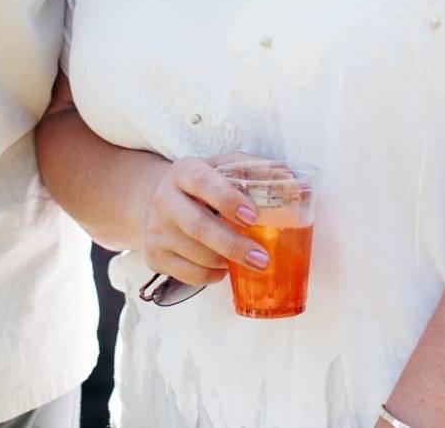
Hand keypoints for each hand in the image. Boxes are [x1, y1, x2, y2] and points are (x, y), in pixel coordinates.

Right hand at [138, 153, 268, 287]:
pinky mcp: (154, 256)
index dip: (228, 199)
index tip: (253, 216)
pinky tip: (222, 266)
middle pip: (199, 226)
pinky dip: (213, 276)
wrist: (159, 201)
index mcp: (184, 171)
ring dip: (226, 261)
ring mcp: (156, 230)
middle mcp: (164, 199)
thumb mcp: (222, 168)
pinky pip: (190, 275)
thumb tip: (290, 178)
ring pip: (197, 255)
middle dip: (234, 245)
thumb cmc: (203, 185)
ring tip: (244, 257)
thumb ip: (254, 169)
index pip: (203, 182)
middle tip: (262, 259)